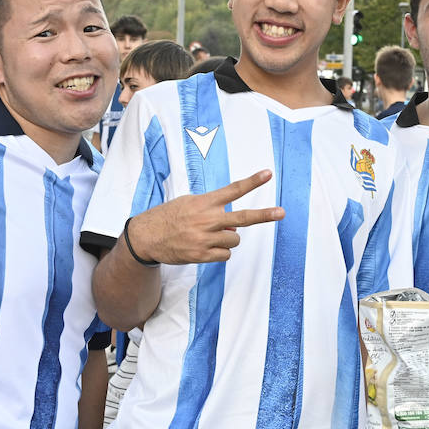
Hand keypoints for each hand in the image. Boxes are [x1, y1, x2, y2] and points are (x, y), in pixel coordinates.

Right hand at [128, 170, 283, 264]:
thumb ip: (213, 210)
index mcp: (204, 203)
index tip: (268, 173)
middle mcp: (207, 219)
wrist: (146, 236)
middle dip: (264, 215)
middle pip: (242, 218)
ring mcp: (204, 238)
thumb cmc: (170, 217)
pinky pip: (225, 255)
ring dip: (228, 239)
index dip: (252, 181)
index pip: (233, 190)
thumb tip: (234, 227)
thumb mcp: (190, 204)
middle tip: (281, 212)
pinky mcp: (201, 255)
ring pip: (234, 240)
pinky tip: (205, 247)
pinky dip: (220, 252)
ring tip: (209, 236)